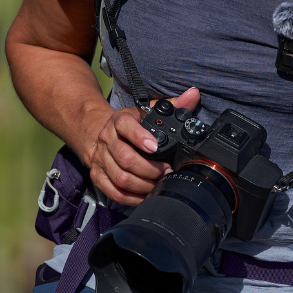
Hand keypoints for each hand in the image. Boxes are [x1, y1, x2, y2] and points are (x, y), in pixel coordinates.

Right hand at [78, 87, 200, 205]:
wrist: (100, 133)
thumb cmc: (131, 124)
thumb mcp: (148, 110)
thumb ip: (173, 104)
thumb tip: (194, 94)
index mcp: (119, 120)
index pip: (125, 125)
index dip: (139, 137)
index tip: (155, 147)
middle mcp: (107, 139)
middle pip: (125, 158)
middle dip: (149, 169)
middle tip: (166, 171)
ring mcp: (100, 159)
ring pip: (121, 178)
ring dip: (143, 185)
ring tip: (159, 183)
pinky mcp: (98, 176)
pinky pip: (114, 192)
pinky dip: (132, 198)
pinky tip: (146, 195)